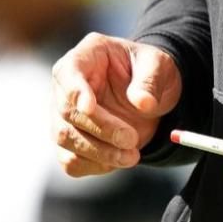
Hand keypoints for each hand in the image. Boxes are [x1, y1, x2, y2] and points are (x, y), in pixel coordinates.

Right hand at [51, 33, 182, 176]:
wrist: (150, 94)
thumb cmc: (150, 71)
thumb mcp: (158, 64)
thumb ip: (150, 80)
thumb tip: (142, 102)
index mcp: (86, 56)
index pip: (68, 73)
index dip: (75, 91)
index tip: (89, 108)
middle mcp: (67, 84)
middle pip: (67, 111)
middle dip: (100, 130)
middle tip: (131, 140)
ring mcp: (63, 114)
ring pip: (65, 139)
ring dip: (99, 153)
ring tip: (132, 156)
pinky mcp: (70, 140)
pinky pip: (71, 160)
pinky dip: (94, 166)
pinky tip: (118, 160)